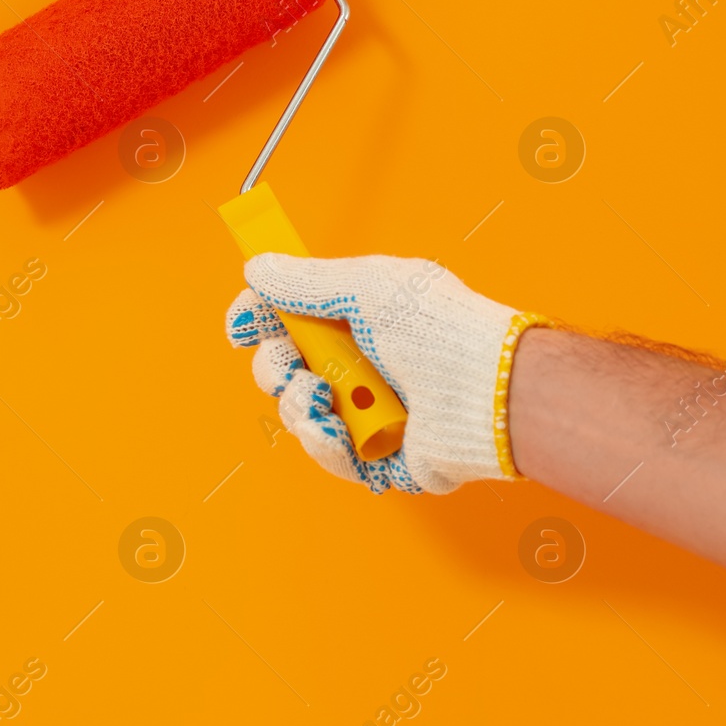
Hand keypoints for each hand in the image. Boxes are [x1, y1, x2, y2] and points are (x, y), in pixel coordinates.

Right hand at [224, 253, 545, 493]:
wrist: (486, 392)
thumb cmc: (441, 331)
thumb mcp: (367, 286)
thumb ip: (306, 281)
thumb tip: (257, 268)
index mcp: (363, 319)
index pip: (294, 318)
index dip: (261, 320)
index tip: (240, 323)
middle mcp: (365, 363)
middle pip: (286, 368)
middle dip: (275, 367)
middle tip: (291, 364)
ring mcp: (371, 411)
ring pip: (299, 414)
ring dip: (298, 406)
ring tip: (320, 398)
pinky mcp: (380, 457)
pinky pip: (330, 455)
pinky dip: (325, 444)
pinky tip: (335, 431)